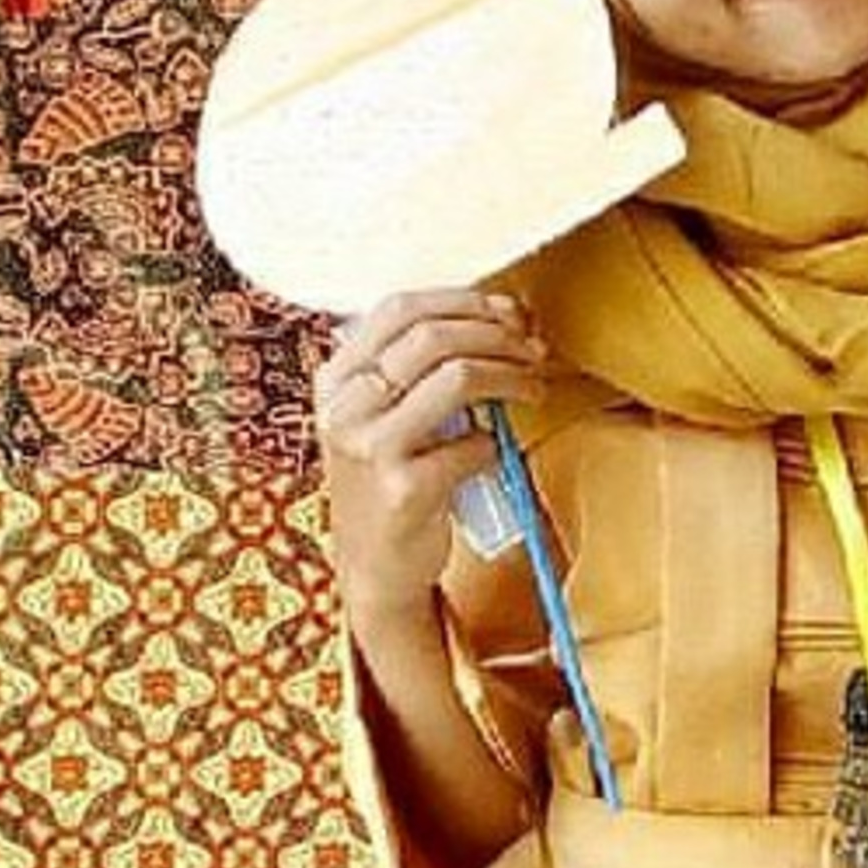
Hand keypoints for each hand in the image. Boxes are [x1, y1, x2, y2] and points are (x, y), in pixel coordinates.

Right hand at [313, 288, 546, 639]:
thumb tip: (502, 317)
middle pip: (432, 337)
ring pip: (455, 378)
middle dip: (497, 335)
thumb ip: (416, 368)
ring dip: (509, 376)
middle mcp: (343, 408)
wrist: (375, 567)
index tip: (508, 312)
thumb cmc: (389, 480)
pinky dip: (496, 443)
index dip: (464, 300)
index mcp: (335, 377)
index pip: (400, 308)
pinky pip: (472, 445)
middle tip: (532, 349)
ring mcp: (370, 449)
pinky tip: (495, 452)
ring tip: (532, 387)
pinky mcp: (403, 491)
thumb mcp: (379, 415)